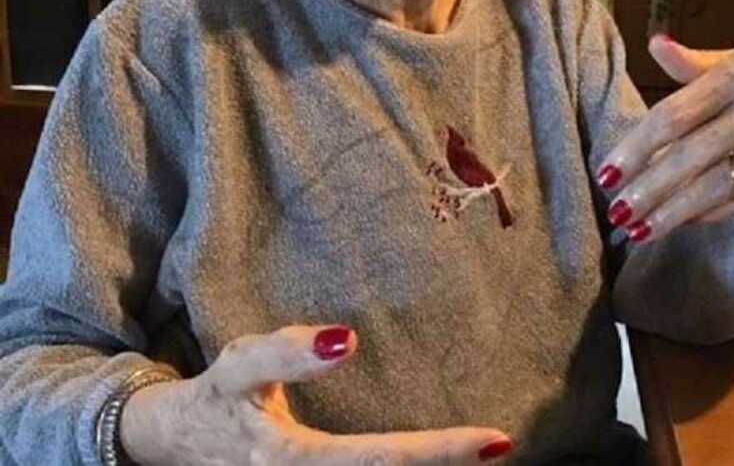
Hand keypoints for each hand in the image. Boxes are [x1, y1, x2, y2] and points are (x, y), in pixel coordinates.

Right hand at [121, 324, 513, 464]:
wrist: (173, 447)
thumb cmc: (215, 399)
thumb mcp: (240, 365)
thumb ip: (288, 352)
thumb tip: (347, 341)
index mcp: (291, 461)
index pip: (383, 459)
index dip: (443, 452)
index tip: (497, 440)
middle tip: (499, 447)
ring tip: (476, 455)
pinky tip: (427, 463)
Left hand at [597, 36, 733, 241]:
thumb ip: (697, 63)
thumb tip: (655, 44)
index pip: (677, 114)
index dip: (638, 147)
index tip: (607, 172)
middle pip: (693, 155)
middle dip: (650, 188)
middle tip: (616, 210)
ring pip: (720, 184)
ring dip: (674, 211)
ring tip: (638, 228)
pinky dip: (711, 213)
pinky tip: (681, 222)